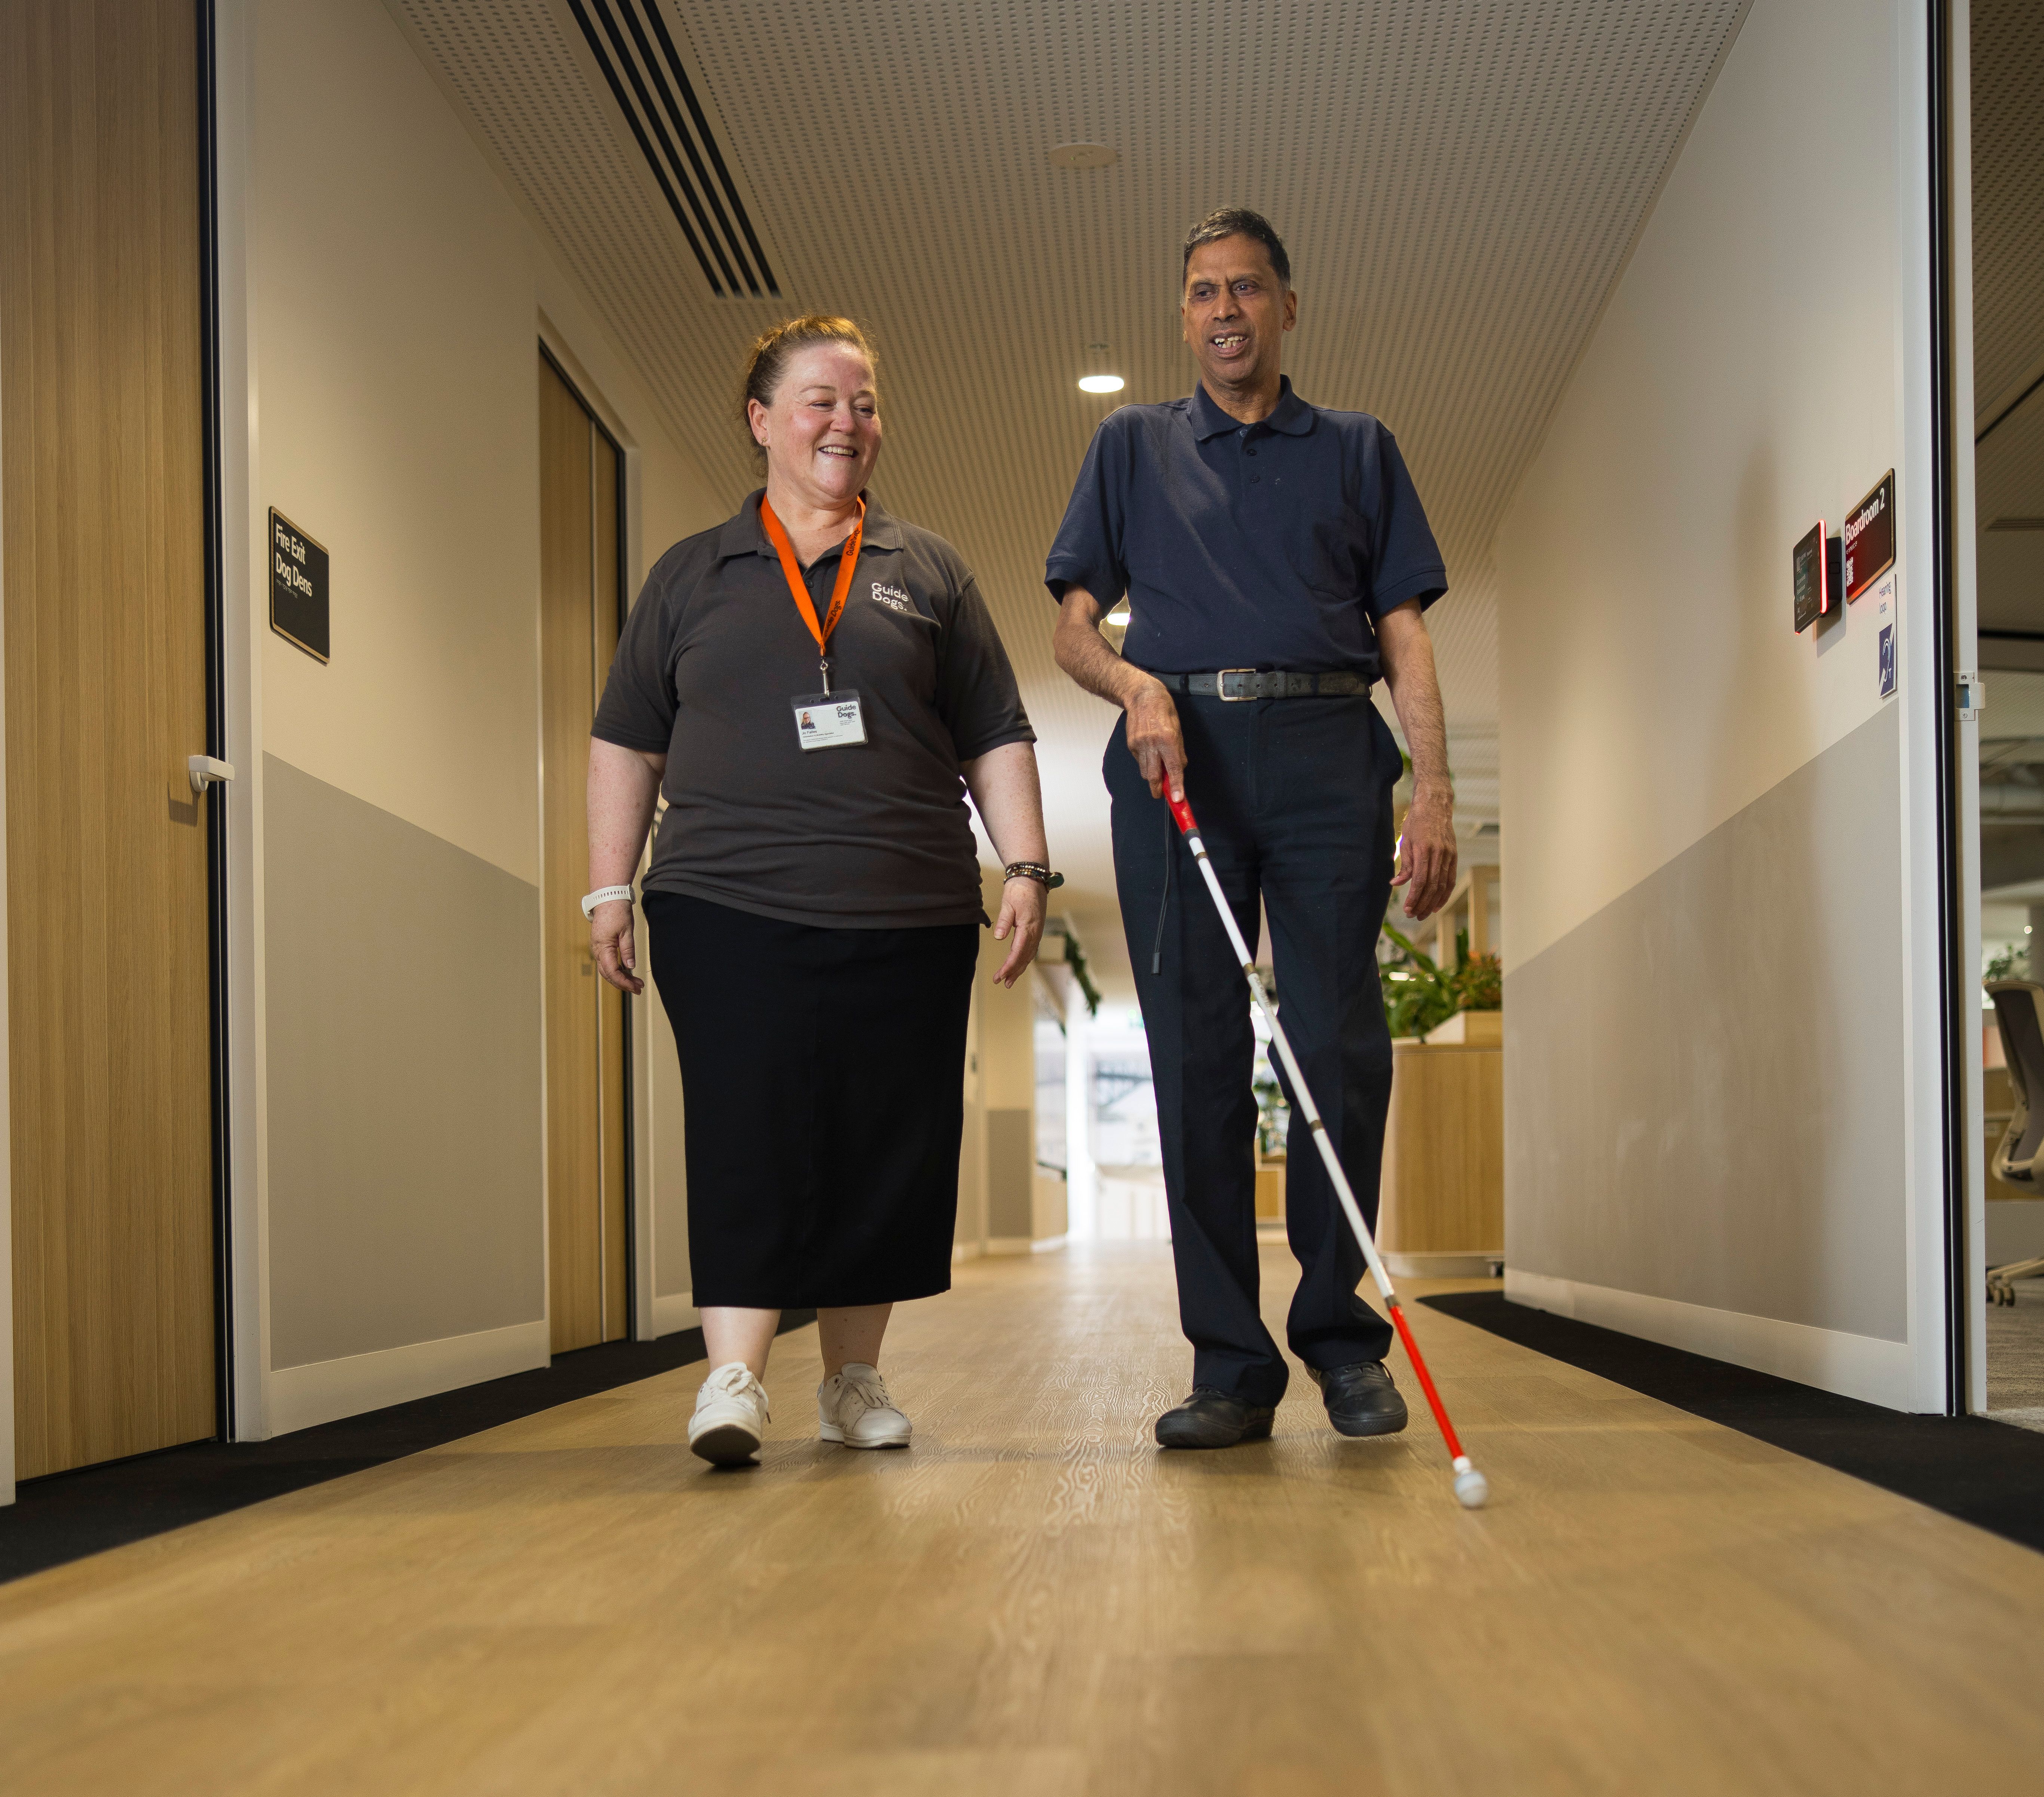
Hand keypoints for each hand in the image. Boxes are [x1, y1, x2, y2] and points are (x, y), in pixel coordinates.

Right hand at [591, 899, 642, 993]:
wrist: (608, 898)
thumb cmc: (617, 912)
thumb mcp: (626, 930)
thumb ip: (628, 949)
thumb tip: (631, 966)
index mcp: (602, 947)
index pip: (611, 971)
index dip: (623, 982)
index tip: (636, 986)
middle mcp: (597, 950)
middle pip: (608, 974)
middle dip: (623, 984)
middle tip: (638, 989)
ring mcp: (598, 948)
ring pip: (607, 970)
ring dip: (621, 978)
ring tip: (636, 984)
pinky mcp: (601, 946)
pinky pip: (607, 963)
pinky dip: (617, 971)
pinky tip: (627, 973)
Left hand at [991, 876, 1046, 986]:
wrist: (1032, 879)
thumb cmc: (1019, 890)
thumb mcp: (1008, 904)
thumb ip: (1003, 921)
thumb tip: (998, 937)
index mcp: (1028, 927)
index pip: (1018, 952)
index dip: (1009, 966)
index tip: (1000, 976)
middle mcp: (1035, 932)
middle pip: (1024, 957)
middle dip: (1013, 972)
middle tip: (1002, 983)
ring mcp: (1037, 931)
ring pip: (1028, 955)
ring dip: (1019, 968)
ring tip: (1009, 980)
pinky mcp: (1036, 929)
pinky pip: (1030, 949)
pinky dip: (1024, 959)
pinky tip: (1018, 965)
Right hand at [1125, 678, 1186, 801]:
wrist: (1143, 697)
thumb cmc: (1164, 711)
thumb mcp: (1178, 729)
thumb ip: (1179, 752)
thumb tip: (1179, 770)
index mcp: (1168, 739)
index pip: (1173, 768)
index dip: (1176, 785)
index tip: (1177, 799)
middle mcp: (1152, 743)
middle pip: (1153, 775)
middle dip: (1158, 789)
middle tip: (1162, 794)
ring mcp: (1139, 744)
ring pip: (1145, 771)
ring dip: (1152, 776)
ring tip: (1158, 769)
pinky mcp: (1131, 744)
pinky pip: (1139, 761)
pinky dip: (1145, 762)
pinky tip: (1149, 753)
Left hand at [1392, 785, 1457, 918]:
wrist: (1435, 807)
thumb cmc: (1416, 823)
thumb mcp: (1405, 841)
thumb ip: (1404, 865)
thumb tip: (1396, 884)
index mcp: (1424, 850)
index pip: (1420, 880)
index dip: (1414, 897)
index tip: (1407, 909)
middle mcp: (1438, 854)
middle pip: (1432, 886)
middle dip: (1422, 904)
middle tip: (1413, 916)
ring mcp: (1449, 856)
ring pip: (1442, 885)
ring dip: (1433, 902)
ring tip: (1424, 914)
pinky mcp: (1454, 856)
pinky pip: (1450, 879)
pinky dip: (1445, 894)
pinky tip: (1437, 904)